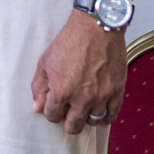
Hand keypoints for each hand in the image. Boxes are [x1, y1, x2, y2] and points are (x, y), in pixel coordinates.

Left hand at [31, 11, 127, 133]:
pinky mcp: (117, 91)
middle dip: (67, 120)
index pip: (53, 117)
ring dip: (86, 116)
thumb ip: (39, 87)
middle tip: (69, 108)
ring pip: (92, 122)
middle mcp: (82, 98)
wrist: (97, 26)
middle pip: (73, 127)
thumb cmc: (71, 40)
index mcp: (62, 91)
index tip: (55, 103)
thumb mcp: (46, 61)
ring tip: (84, 104)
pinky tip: (99, 109)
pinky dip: (104, 116)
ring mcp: (102, 96)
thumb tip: (37, 108)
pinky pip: (111, 116)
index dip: (52, 111)